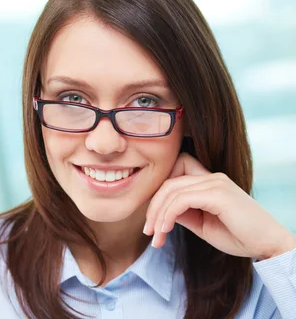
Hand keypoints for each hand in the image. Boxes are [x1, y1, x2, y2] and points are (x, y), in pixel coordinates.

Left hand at [143, 153, 295, 259]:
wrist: (269, 246)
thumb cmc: (239, 236)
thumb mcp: (202, 224)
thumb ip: (182, 213)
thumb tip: (159, 211)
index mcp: (209, 181)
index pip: (174, 173)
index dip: (159, 193)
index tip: (152, 219)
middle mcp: (212, 176)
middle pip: (168, 182)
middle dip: (153, 207)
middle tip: (148, 232)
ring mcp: (216, 182)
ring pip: (171, 190)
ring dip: (157, 215)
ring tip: (155, 236)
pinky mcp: (218, 194)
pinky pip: (181, 199)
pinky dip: (168, 214)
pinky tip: (165, 230)